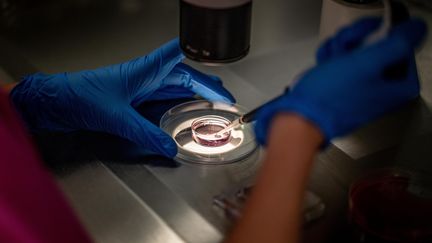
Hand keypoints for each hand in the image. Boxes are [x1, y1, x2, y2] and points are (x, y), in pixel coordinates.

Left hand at [10, 39, 234, 157]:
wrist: (57, 103)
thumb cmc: (82, 96)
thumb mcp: (118, 117)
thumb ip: (145, 134)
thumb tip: (169, 147)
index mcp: (144, 70)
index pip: (176, 53)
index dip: (197, 51)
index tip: (216, 55)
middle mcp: (145, 76)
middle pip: (182, 74)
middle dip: (204, 82)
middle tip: (222, 92)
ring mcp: (140, 88)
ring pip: (174, 86)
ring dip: (193, 92)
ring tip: (211, 99)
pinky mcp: (133, 100)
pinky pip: (162, 99)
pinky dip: (177, 103)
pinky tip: (184, 109)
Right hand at [255, 18, 426, 144]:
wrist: (301, 117)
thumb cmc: (330, 96)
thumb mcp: (367, 63)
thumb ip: (397, 44)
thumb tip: (414, 33)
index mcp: (399, 89)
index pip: (404, 48)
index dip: (384, 39)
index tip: (368, 40)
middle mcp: (384, 92)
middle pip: (380, 49)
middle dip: (358, 42)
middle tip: (346, 48)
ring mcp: (363, 91)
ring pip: (359, 54)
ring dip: (341, 49)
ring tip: (330, 59)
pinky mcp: (345, 90)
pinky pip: (344, 64)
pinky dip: (332, 59)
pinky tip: (324, 65)